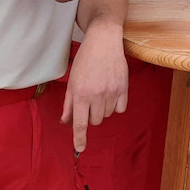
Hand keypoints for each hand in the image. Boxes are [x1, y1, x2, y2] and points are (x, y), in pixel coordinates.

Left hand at [62, 33, 127, 152]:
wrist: (104, 41)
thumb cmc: (85, 59)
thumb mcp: (72, 80)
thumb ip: (68, 103)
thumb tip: (66, 121)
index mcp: (81, 94)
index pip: (80, 123)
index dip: (80, 139)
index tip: (80, 149)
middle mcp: (97, 95)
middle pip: (95, 121)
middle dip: (90, 115)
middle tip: (89, 101)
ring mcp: (112, 92)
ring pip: (107, 115)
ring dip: (102, 109)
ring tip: (100, 93)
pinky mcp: (124, 88)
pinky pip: (120, 108)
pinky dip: (115, 106)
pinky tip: (111, 94)